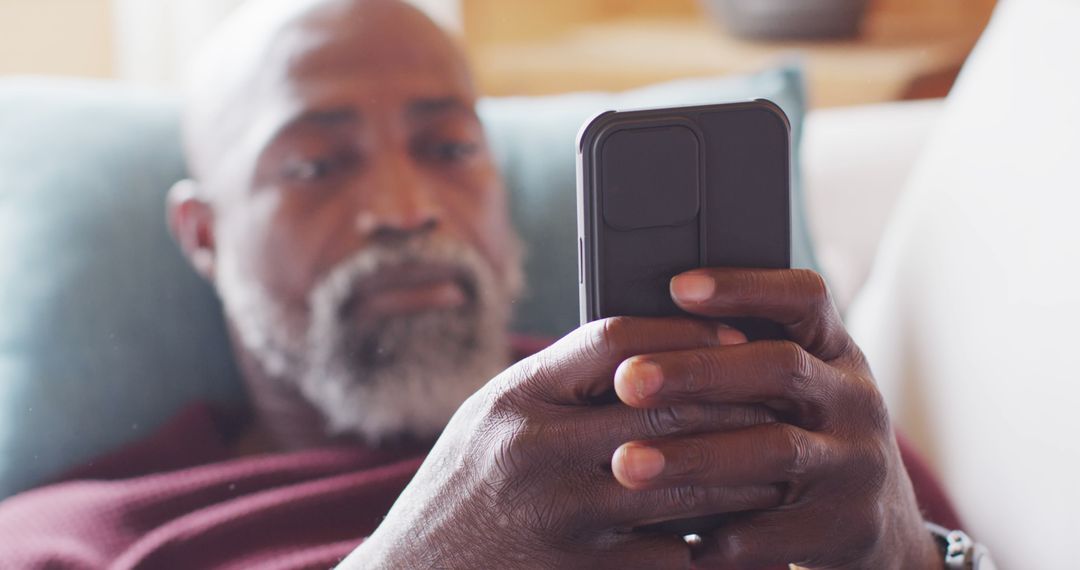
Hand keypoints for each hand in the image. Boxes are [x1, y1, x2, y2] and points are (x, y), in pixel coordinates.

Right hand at [344, 317, 780, 568]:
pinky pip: (676, 558)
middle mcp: (535, 453)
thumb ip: (555, 388)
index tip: (735, 338)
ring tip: (776, 469)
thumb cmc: (461, 496)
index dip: (685, 332)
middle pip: (665, 406)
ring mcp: (561, 519)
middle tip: (781, 403)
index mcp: (513, 401)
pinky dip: (715, 546)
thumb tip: (648, 355)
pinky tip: (740, 539)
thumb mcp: (489, 424)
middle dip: (736, 402)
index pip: (614, 341)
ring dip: (744, 475)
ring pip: (687, 483)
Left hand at [611, 268, 941, 569]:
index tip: (676, 287)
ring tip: (627, 463)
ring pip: (774, 452)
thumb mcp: (797, 386)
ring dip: (693, 456)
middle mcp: (855, 400)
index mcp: (836, 352)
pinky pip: (773, 529)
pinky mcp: (847, 527)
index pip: (802, 298)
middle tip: (627, 381)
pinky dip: (717, 532)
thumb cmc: (807, 435)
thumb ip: (741, 357)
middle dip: (698, 372)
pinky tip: (664, 530)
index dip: (744, 287)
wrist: (880, 527)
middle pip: (781, 369)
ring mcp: (856, 464)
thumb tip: (638, 334)